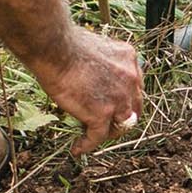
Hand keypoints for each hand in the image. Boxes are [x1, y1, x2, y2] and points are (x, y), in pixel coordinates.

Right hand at [38, 27, 143, 154]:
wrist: (56, 49)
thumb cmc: (66, 43)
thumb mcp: (97, 47)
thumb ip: (103, 62)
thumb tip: (93, 72)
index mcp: (130, 61)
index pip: (135, 87)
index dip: (124, 98)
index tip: (113, 103)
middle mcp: (130, 80)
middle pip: (133, 108)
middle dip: (120, 117)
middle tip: (106, 123)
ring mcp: (119, 99)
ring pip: (120, 125)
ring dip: (108, 132)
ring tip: (92, 135)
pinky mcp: (102, 114)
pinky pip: (98, 137)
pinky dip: (87, 145)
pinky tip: (77, 148)